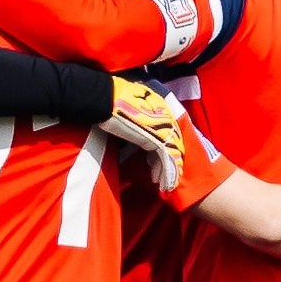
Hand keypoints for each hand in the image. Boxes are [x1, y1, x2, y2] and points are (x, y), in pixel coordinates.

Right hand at [99, 77, 185, 191]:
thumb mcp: (128, 110)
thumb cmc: (110, 103)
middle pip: (174, 143)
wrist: (106, 99)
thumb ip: (135, 119)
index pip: (169, 131)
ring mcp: (163, 127)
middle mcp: (165, 116)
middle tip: (165, 175)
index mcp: (159, 107)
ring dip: (169, 171)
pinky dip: (166, 173)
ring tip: (163, 183)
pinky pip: (167, 160)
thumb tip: (131, 132)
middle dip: (171, 162)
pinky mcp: (157, 138)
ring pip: (172, 154)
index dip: (166, 148)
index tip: (158, 161)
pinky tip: (162, 182)